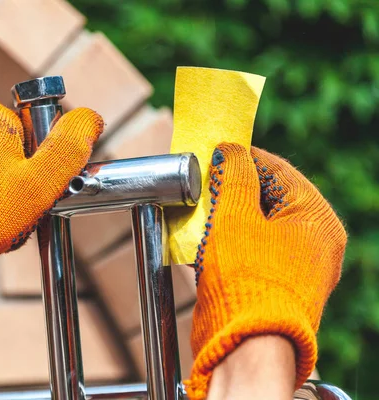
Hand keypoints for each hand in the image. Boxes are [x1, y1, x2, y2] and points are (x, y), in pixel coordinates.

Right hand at [185, 143, 346, 398]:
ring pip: (261, 225)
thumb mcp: (236, 215)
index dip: (245, 156)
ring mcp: (298, 267)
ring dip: (230, 213)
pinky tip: (206, 235)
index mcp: (317, 220)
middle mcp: (315, 243)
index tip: (217, 150)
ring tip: (201, 205)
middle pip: (271, 198)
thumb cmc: (246, 278)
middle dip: (235, 187)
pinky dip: (232, 239)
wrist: (246, 345)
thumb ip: (234, 174)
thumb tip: (231, 149)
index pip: (280, 171)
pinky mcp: (276, 286)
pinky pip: (255, 249)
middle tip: (205, 179)